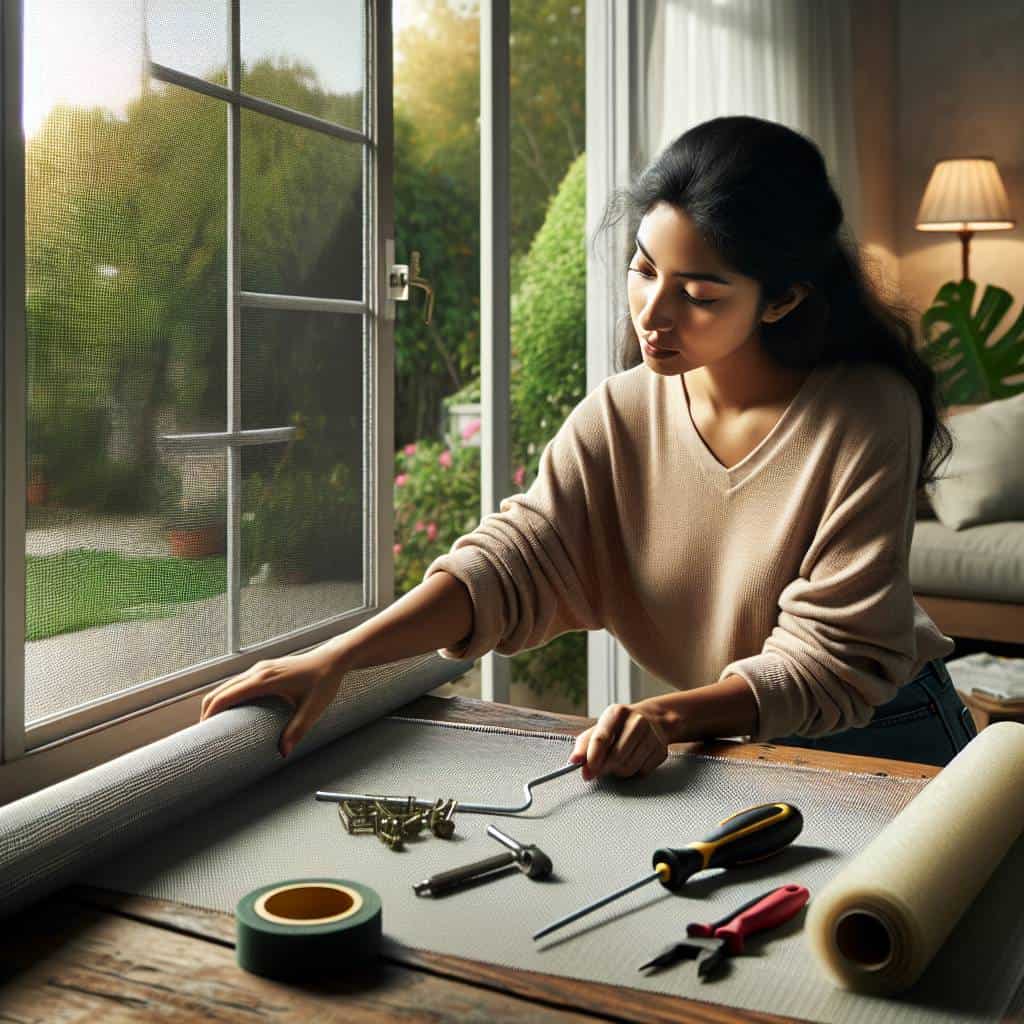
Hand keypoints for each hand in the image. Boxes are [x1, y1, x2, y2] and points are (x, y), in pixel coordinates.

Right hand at [199, 647, 344, 757]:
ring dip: (216, 703)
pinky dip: (227, 696)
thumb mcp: (313, 709)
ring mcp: (260, 668)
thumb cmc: (324, 681)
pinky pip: (238, 683)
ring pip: (227, 685)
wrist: (332, 660)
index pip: (227, 696)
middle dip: (208, 712)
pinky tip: (230, 711)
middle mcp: (258, 671)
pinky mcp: (264, 669)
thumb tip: (282, 753)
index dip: (210, 713)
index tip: (202, 732)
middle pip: (220, 690)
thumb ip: (297, 731)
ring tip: (213, 727)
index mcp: (265, 680)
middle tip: (203, 736)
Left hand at [568, 702, 669, 780]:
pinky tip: (633, 760)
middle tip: (600, 769)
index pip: (602, 738)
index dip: (592, 758)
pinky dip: (634, 772)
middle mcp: (637, 721)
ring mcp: (652, 735)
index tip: (586, 773)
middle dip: (605, 768)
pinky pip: (642, 772)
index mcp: (616, 713)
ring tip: (617, 763)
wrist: (652, 720)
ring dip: (619, 771)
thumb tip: (573, 762)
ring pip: (629, 767)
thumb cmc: (618, 727)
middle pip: (616, 756)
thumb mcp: (598, 729)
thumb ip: (584, 745)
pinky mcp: (661, 749)